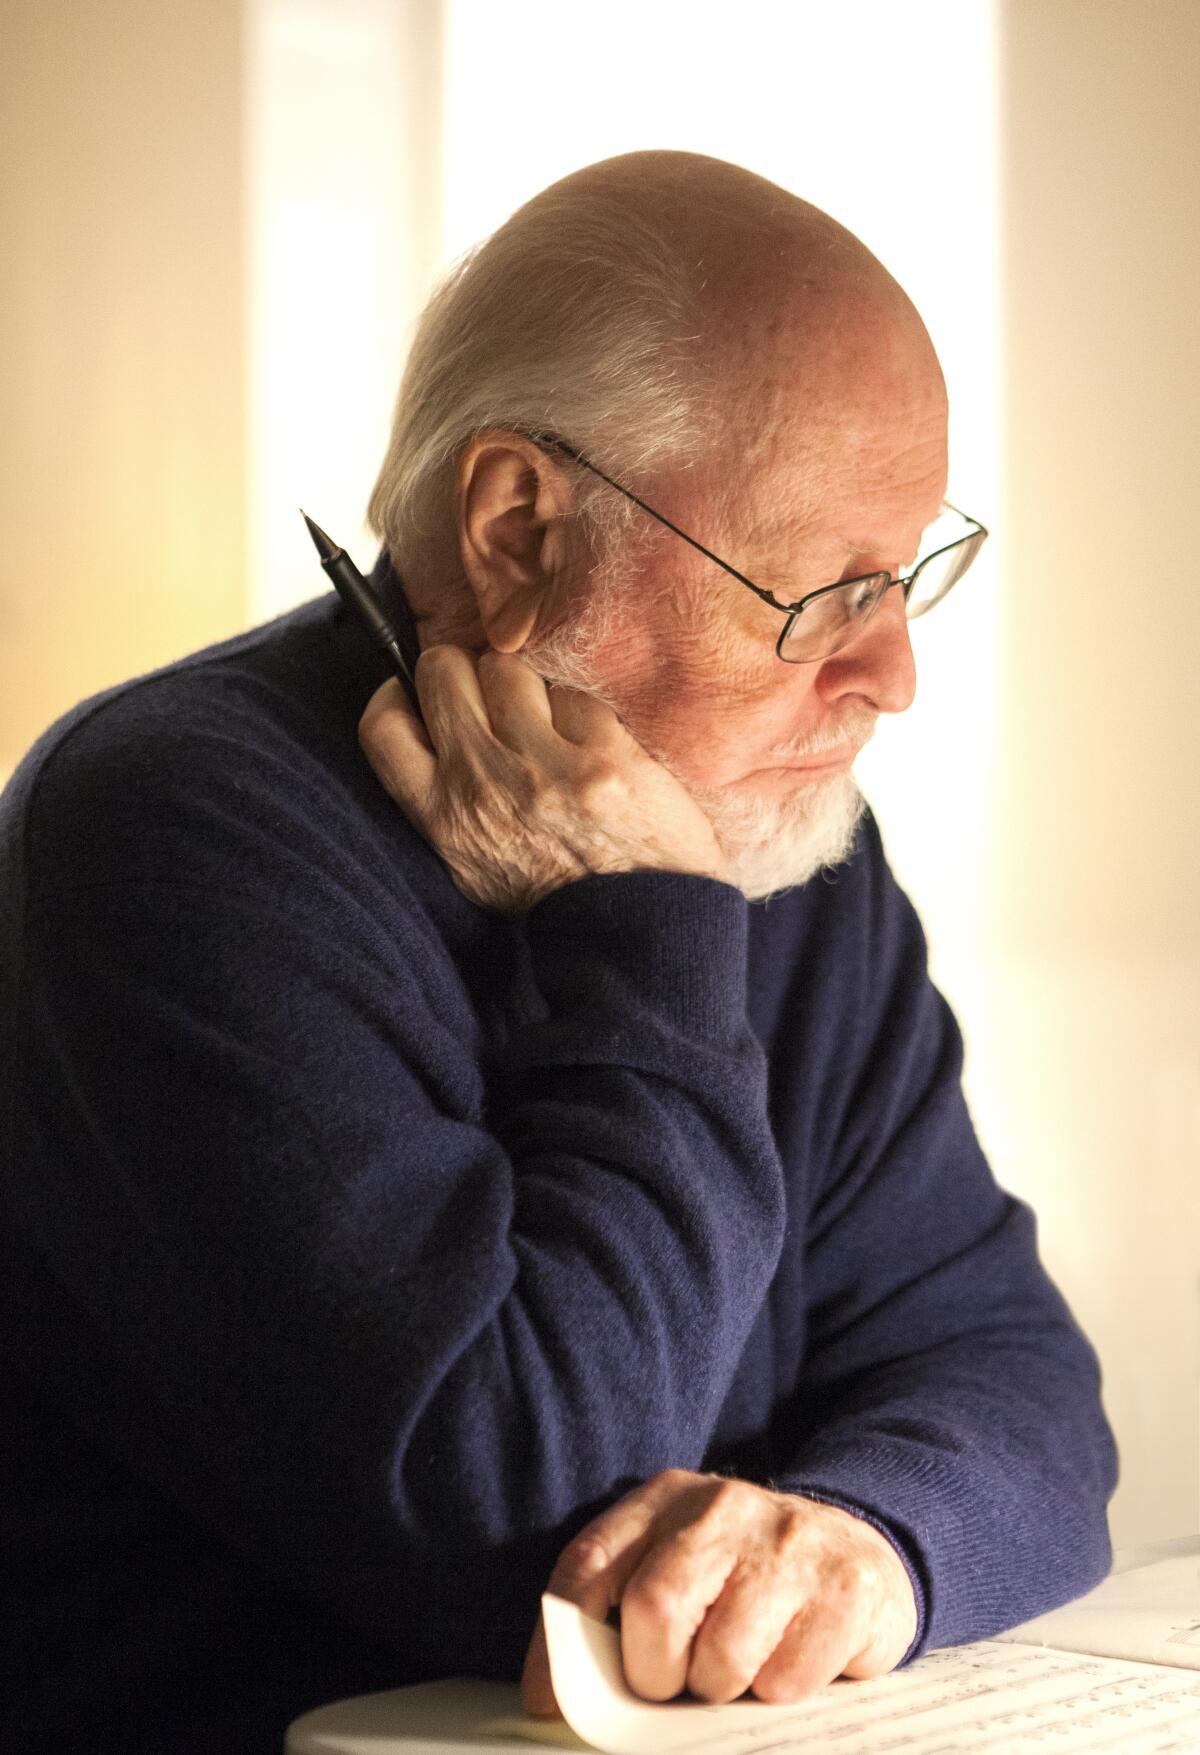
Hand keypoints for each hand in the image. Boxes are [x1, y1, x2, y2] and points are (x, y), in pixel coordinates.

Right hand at [358, 647, 728, 912]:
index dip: (399, 693)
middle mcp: (482, 785)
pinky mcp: (603, 758)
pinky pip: (576, 695)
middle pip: (443, 672)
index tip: (420, 692)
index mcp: (444, 818)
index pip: (383, 727)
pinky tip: (601, 753)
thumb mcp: (475, 866)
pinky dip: (588, 718)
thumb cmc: (557, 897)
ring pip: (508, 669)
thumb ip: (447, 804)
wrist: (636, 934)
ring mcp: (543, 768)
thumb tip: (429, 734)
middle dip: (467, 672)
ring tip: (554, 730)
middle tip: (497, 700)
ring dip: (530, 690)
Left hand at [520, 1468, 917, 1716]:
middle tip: (678, 1686)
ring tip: (740, 1671)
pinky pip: (787, 1679)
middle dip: (656, 1674)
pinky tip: (792, 1662)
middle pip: (654, 1609)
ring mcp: (789, 1539)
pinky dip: (781, 1693)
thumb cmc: (745, 1576)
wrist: (858, 1547)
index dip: (557, 1646)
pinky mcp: (847, 1584)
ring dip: (723, 1691)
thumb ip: (625, 1612)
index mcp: (666, 1500)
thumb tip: (563, 1700)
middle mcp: (724, 1505)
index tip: (547, 1706)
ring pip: (723, 1656)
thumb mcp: (680, 1567)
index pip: (590, 1565)